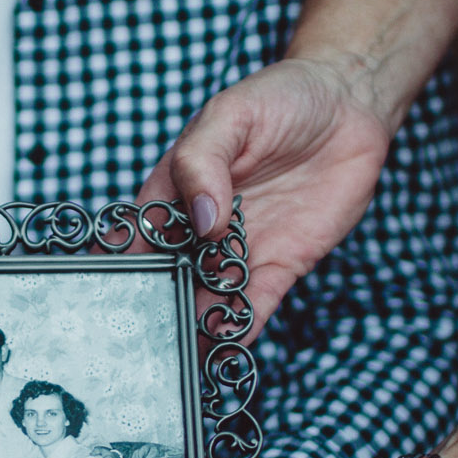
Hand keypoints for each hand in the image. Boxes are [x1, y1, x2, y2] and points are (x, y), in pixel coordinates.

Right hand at [137, 55, 397, 333]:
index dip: (122, 265)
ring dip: (194, 327)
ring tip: (178, 359)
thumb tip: (200, 220)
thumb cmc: (280, 99)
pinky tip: (226, 347)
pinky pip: (256, 303)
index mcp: (176, 189)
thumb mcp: (231, 115)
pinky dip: (240, 327)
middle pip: (169, 276)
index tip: (107, 297)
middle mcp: (201, 227)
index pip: (139, 234)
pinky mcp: (281, 264)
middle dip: (155, 308)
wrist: (349, 106)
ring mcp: (239, 249)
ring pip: (208, 297)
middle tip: (140, 343)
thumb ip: (204, 163)